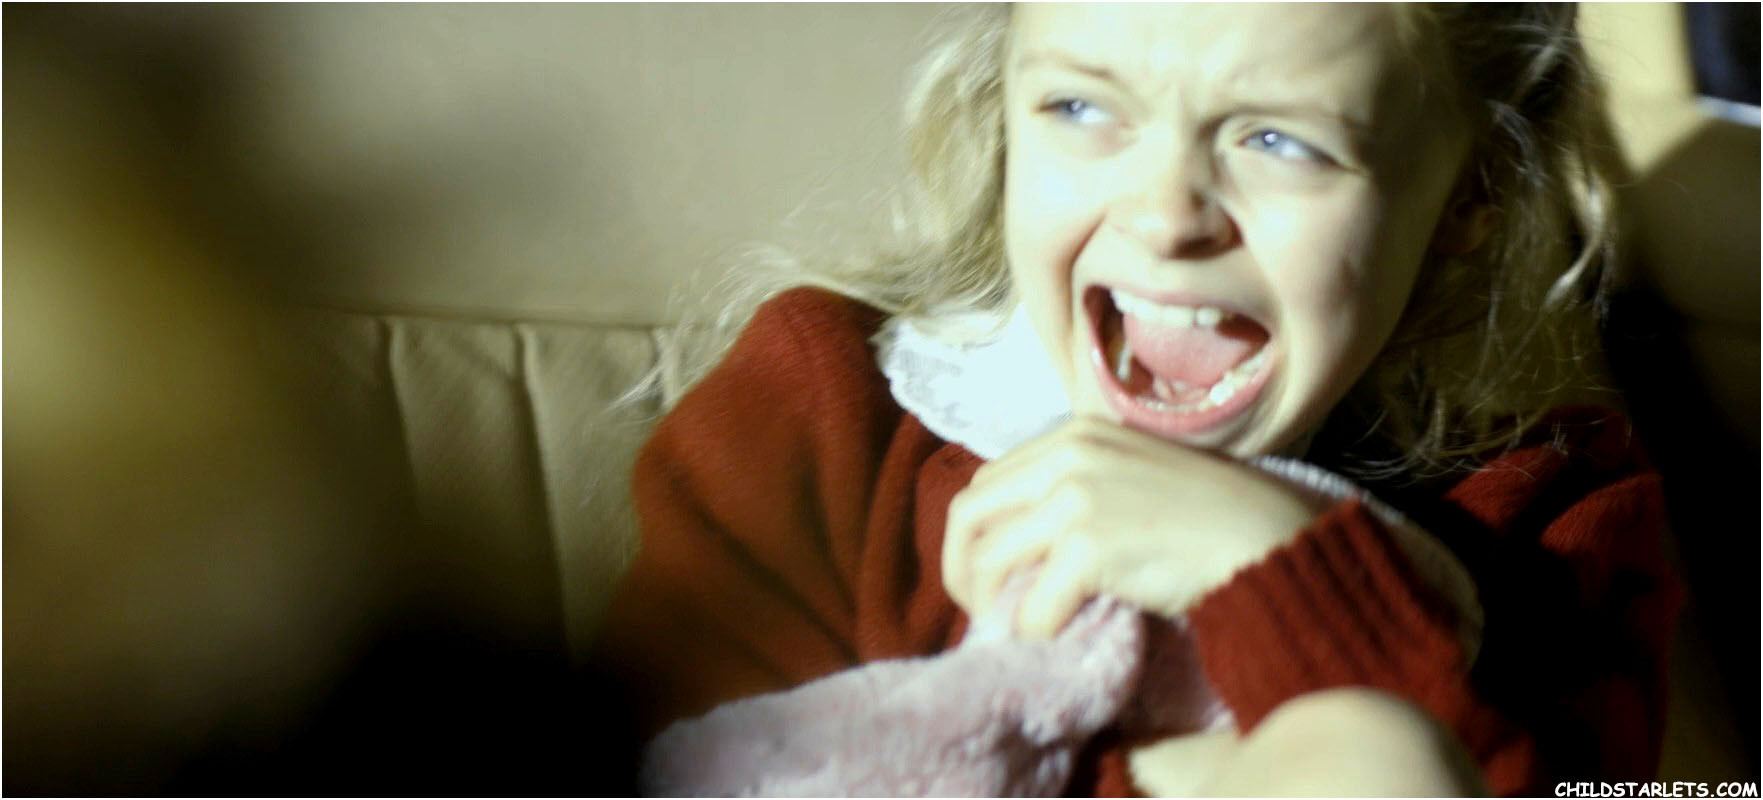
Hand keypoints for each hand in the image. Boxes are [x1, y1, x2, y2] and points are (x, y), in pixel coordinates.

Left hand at [942, 416, 1327, 637]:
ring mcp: (1076, 497)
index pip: (987, 483)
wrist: (1270, 539)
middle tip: (983, 612)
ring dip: (992, 607)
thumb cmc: (1210, 520)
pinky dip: (1036, 634)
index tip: (990, 577)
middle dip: (963, 570)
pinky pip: (1032, 605)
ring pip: (988, 561)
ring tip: (1015, 632)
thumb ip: (1075, 491)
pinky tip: (1058, 643)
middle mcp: (1067, 455)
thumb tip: (1018, 546)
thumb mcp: (1131, 477)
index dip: (976, 536)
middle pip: (970, 515)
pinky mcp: (1091, 545)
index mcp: (1074, 435)